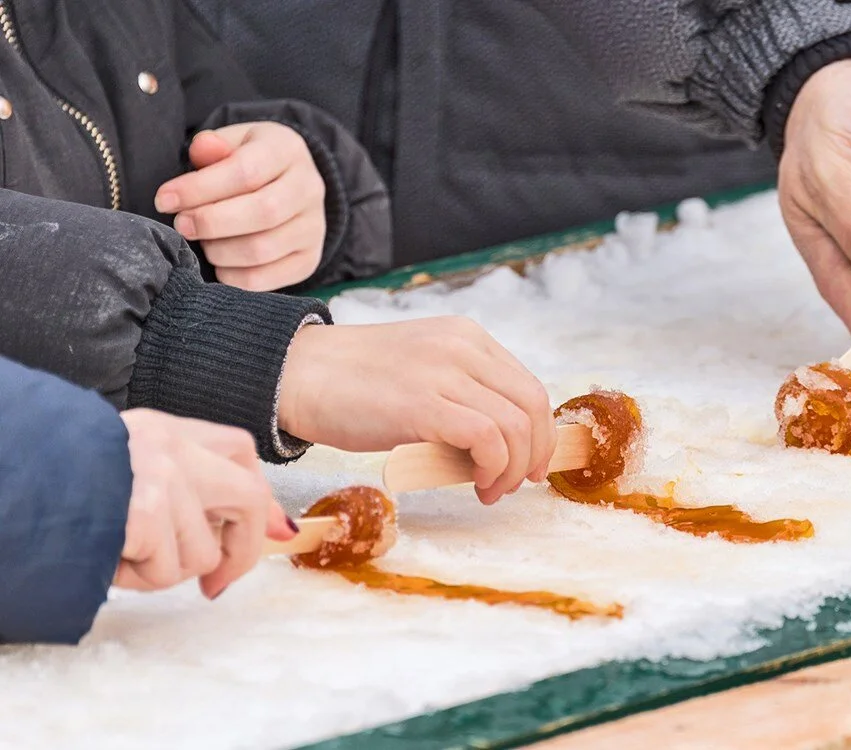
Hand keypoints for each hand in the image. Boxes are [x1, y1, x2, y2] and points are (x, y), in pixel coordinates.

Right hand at [115, 410, 296, 598]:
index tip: (277, 532)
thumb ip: (172, 484)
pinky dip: (130, 578)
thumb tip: (254, 528)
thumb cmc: (46, 481)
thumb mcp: (110, 463)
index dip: (261, 496)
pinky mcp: (145, 511)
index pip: (237, 451)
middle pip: (248, 499)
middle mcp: (170, 446)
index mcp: (160, 429)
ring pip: (202, 553)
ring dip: (160, 572)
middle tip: (214, 586)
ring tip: (117, 557)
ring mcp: (164, 476)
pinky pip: (162, 570)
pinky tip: (105, 560)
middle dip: (241, 551)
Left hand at [154, 122, 325, 290]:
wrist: (289, 185)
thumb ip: (213, 146)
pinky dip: (232, 276)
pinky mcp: (308, 260)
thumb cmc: (248, 162)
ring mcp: (314, 228)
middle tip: (181, 225)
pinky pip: (266, 279)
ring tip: (203, 241)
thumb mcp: (232, 143)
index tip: (164, 200)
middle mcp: (309, 189)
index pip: (246, 172)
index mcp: (288, 151)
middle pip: (262, 213)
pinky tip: (219, 262)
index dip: (200, 189)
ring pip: (262, 249)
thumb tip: (203, 149)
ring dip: (219, 250)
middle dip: (211, 222)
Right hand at [277, 318, 555, 503]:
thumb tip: (499, 452)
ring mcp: (445, 371)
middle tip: (517, 484)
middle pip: (532, 404)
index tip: (532, 463)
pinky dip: (493, 467)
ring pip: (516, 425)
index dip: (540, 432)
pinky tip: (475, 483)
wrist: (294, 373)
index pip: (527, 387)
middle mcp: (464, 348)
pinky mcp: (424, 402)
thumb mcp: (421, 377)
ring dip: (512, 469)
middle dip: (535, 453)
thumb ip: (461, 399)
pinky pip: (487, 437)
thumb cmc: (351, 386)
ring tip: (490, 490)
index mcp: (467, 338)